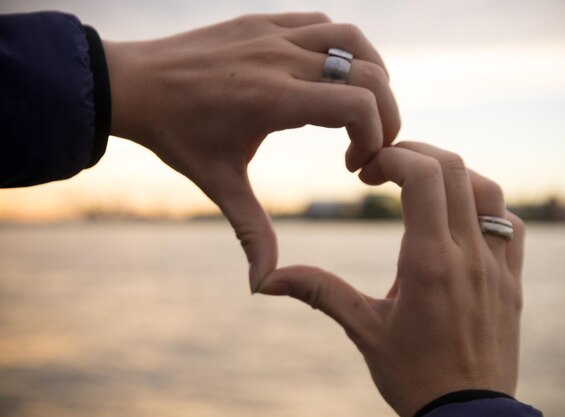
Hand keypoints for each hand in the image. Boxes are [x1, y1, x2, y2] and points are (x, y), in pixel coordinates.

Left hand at [102, 13, 400, 288]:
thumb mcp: (219, 185)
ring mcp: (271, 32)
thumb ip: (251, 233)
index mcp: (273, 99)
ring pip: (351, 39)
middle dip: (385, 113)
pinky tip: (330, 78)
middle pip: (368, 73)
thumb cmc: (175, 136)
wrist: (132, 84)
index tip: (356, 165)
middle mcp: (278, 58)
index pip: (359, 105)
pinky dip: (341, 48)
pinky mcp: (262, 19)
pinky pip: (320, 23)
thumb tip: (262, 285)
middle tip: (372, 144)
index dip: (376, 138)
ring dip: (372, 72)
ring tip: (364, 105)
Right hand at [258, 142, 524, 415]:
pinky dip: (484, 205)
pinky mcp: (512, 280)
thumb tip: (265, 280)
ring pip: (487, 190)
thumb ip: (318, 292)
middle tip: (386, 168)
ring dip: (452, 174)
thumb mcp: (363, 329)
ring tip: (420, 185)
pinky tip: (460, 218)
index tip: (367, 171)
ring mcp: (497, 266)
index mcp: (428, 262)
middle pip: (453, 169)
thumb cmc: (413, 376)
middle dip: (414, 154)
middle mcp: (468, 255)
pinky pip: (510, 224)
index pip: (422, 175)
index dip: (392, 157)